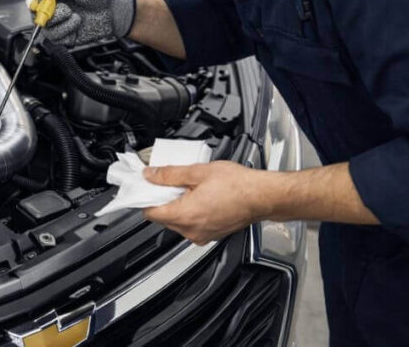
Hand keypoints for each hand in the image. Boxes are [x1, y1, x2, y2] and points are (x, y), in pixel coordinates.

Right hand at [28, 0, 135, 46]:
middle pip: (33, 7)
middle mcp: (52, 3)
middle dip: (43, 7)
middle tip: (54, 4)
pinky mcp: (62, 34)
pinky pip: (54, 35)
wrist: (113, 11)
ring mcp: (56, 19)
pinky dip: (66, 28)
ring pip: (42, 23)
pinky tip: (76, 20)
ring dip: (57, 17)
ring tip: (71, 12)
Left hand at [141, 161, 271, 244]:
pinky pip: (192, 225)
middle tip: (170, 182)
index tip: (145, 187)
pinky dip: (191, 213)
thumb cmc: (238, 185)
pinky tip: (200, 197)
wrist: (263, 196)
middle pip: (163, 217)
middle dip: (163, 200)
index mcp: (185, 216)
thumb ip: (169, 174)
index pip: (150, 213)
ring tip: (189, 188)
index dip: (145, 197)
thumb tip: (151, 175)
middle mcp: (192, 230)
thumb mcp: (197, 172)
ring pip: (177, 222)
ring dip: (178, 206)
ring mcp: (202, 235)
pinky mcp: (212, 235)